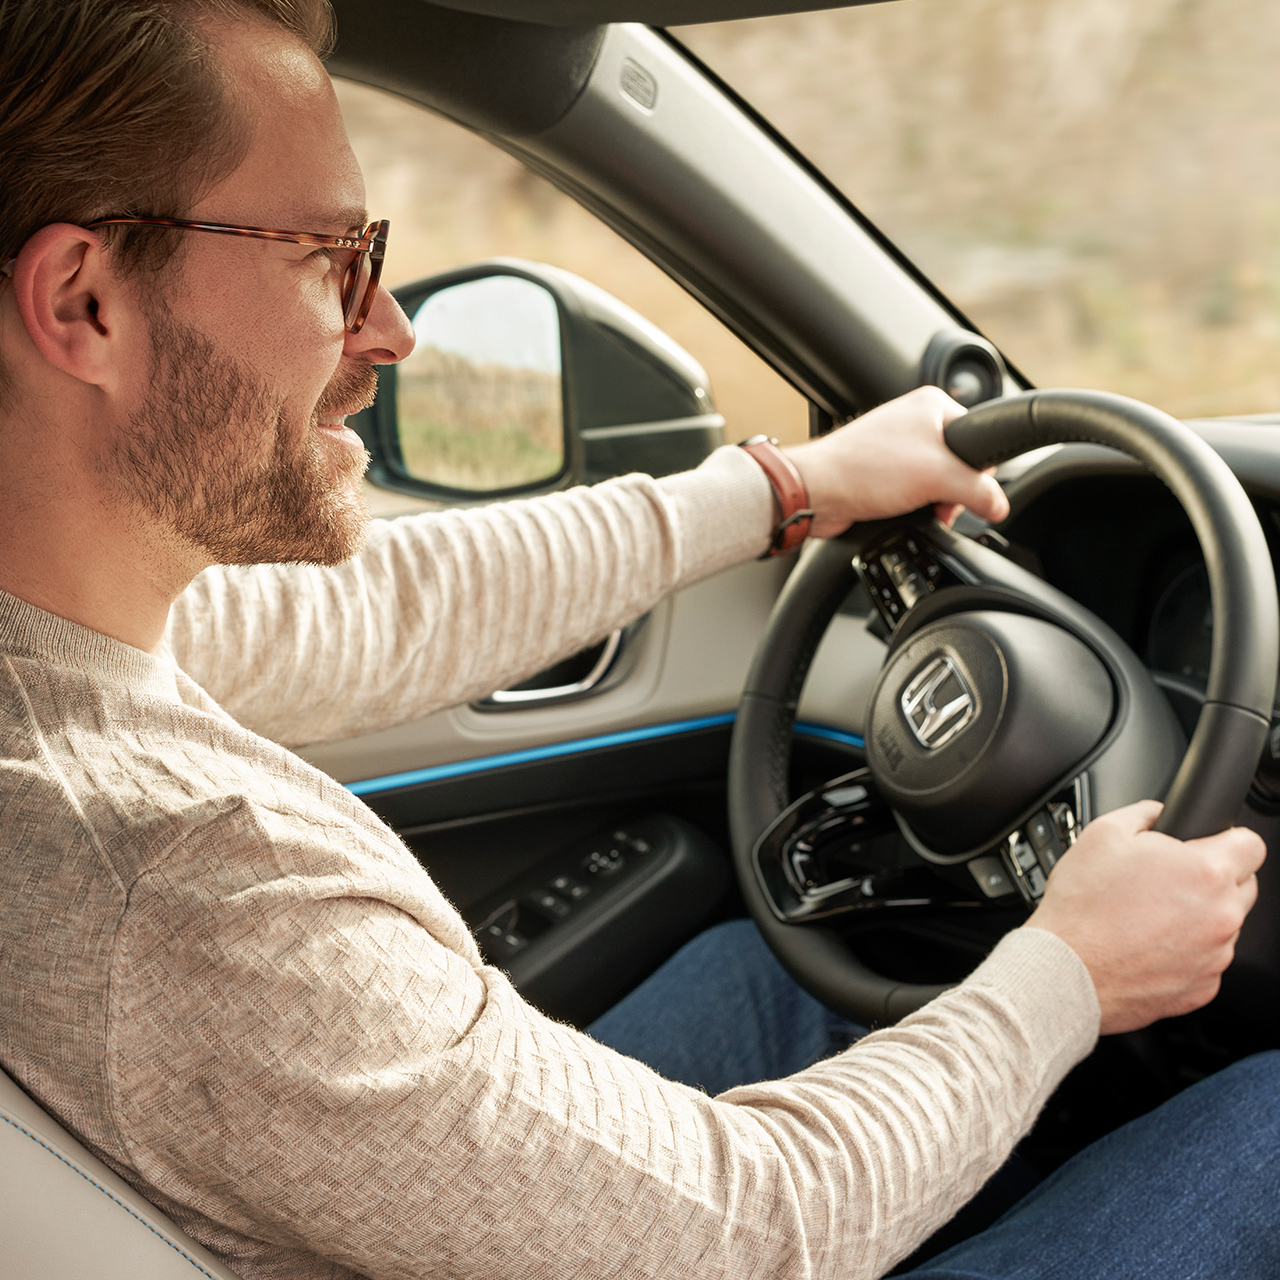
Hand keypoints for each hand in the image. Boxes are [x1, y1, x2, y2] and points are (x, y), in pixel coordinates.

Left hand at [784, 386, 1008, 537]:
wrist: (816, 493)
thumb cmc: (863, 470)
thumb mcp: (937, 477)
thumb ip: (977, 490)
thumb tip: (999, 505)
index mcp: (933, 405)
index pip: (980, 439)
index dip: (978, 472)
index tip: (969, 491)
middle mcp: (915, 422)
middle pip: (960, 464)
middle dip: (954, 492)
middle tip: (939, 503)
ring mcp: (897, 448)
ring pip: (938, 481)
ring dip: (935, 502)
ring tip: (919, 508)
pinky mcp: (884, 472)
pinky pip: (916, 491)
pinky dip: (916, 506)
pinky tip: (904, 512)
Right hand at [1026, 800, 1264, 1033]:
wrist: (1065, 970)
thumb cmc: (1081, 907)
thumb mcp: (1102, 834)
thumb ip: (1144, 813)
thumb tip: (1158, 813)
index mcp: (1206, 873)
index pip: (1251, 844)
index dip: (1227, 838)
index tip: (1209, 844)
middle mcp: (1222, 916)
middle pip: (1243, 886)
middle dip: (1214, 878)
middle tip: (1169, 879)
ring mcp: (1216, 957)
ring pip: (1224, 926)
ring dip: (1199, 917)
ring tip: (1149, 916)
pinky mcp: (1203, 988)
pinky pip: (1207, 961)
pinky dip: (1185, 952)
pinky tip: (1148, 945)